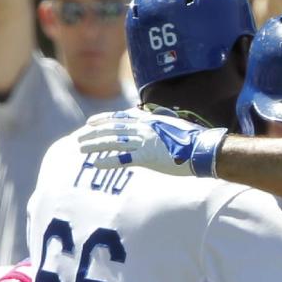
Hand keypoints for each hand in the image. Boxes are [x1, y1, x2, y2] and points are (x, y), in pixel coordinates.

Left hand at [79, 110, 226, 177]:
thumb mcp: (171, 124)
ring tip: (81, 149)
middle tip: (79, 138)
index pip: (120, 117)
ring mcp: (144, 141)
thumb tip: (150, 122)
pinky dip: (108, 161)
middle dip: (93, 132)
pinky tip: (96, 164)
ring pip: (113, 141)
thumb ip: (157, 124)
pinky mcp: (147, 157)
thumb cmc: (191, 138)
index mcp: (148, 119)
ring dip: (95, 145)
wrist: (202, 149)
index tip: (90, 122)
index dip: (103, 119)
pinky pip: (123, 159)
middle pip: (111, 128)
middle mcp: (143, 127)